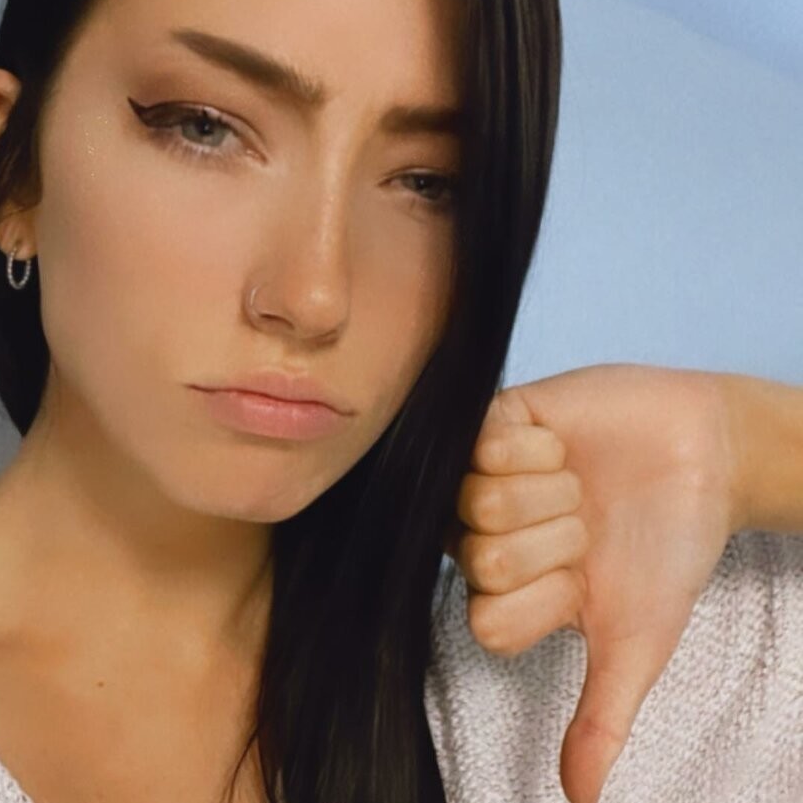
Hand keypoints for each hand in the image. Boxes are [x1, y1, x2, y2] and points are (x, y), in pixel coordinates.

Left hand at [449, 364, 739, 802]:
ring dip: (551, 493)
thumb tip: (579, 800)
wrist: (705, 458)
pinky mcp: (495, 420)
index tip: (583, 580)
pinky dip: (538, 447)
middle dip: (556, 542)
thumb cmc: (666, 549)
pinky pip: (483, 439)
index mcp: (507, 590)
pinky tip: (560, 443)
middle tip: (587, 523)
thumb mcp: (638, 639)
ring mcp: (483, 476)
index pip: (484, 618)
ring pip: (480, 499)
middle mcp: (483, 535)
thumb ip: (602, 715)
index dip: (543, 600)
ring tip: (577, 482)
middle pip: (481, 556)